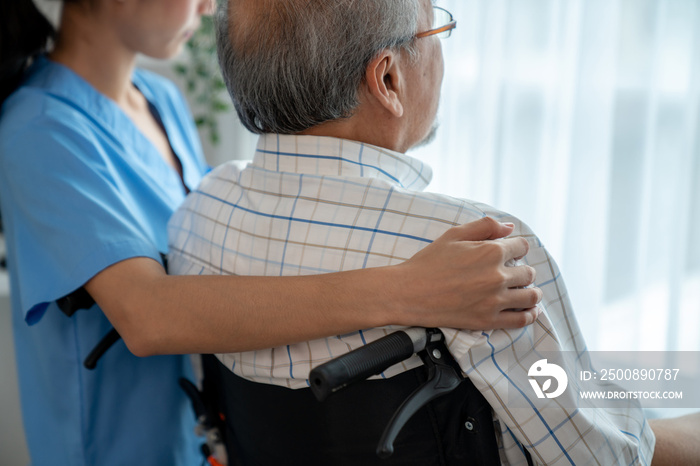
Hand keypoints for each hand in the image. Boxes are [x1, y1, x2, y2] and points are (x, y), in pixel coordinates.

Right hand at [394, 217, 540, 329]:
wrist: (409, 293)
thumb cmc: (428, 263)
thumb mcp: (454, 235)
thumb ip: (484, 226)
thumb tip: (509, 227)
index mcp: (491, 252)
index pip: (521, 246)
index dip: (517, 247)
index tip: (512, 252)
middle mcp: (497, 276)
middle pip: (528, 272)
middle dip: (523, 270)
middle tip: (515, 273)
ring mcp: (494, 300)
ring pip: (530, 296)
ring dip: (532, 292)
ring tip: (528, 291)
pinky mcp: (488, 320)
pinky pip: (521, 319)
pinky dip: (529, 314)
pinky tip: (528, 310)